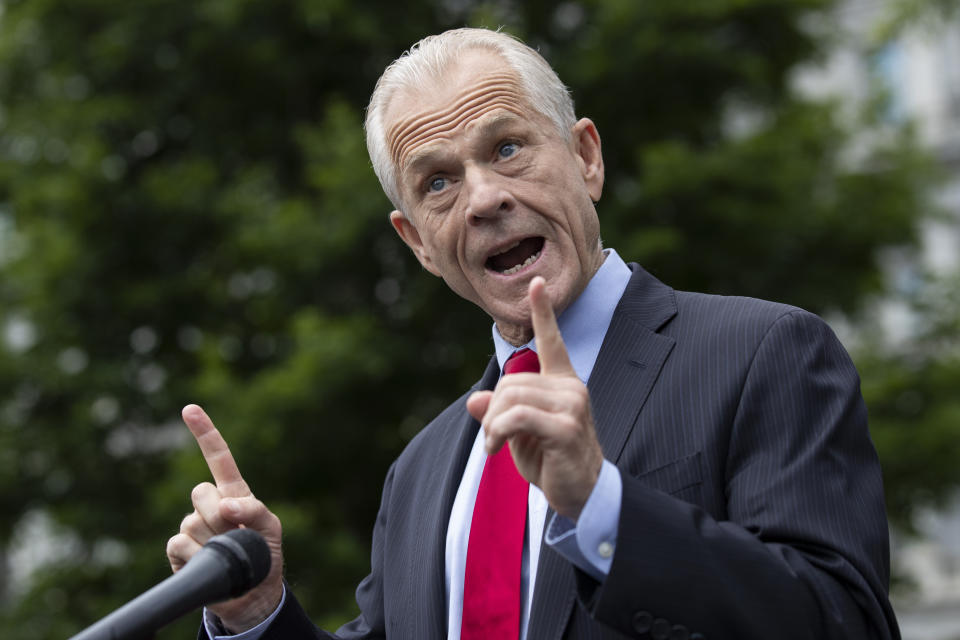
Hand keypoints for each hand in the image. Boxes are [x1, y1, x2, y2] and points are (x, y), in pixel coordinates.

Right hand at [165, 405, 283, 632]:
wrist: (251, 595)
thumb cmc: (263, 556)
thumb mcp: (271, 529)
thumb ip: (254, 510)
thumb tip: (226, 504)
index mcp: (233, 493)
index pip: (218, 458)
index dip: (205, 433)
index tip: (190, 409)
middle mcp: (210, 505)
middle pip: (200, 492)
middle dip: (220, 513)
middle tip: (236, 533)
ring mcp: (192, 526)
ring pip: (192, 521)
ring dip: (213, 539)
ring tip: (228, 553)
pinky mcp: (179, 551)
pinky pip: (181, 544)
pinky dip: (198, 556)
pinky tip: (210, 563)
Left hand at [466, 276, 604, 519]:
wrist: (583, 495)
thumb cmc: (551, 461)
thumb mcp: (518, 434)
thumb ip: (498, 412)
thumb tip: (475, 399)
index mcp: (563, 383)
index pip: (552, 341)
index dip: (543, 312)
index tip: (536, 282)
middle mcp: (571, 388)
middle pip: (510, 381)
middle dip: (492, 411)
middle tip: (492, 438)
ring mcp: (572, 406)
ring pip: (510, 398)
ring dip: (492, 426)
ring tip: (495, 446)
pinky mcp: (566, 427)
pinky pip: (517, 417)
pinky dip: (497, 432)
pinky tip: (496, 449)